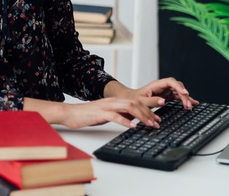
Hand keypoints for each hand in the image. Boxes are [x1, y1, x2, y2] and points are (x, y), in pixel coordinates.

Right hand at [23, 96, 164, 129]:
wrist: (70, 113)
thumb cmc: (87, 115)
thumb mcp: (106, 114)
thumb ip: (118, 114)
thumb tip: (132, 120)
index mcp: (114, 101)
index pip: (135, 101)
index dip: (148, 107)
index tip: (158, 115)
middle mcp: (112, 101)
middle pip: (135, 103)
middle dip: (149, 111)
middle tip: (158, 121)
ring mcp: (106, 106)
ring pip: (128, 107)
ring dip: (141, 116)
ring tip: (150, 124)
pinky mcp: (100, 113)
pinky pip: (115, 116)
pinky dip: (125, 121)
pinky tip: (132, 127)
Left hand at [103, 78, 198, 127]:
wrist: (130, 101)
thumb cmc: (134, 100)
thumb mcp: (141, 101)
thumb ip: (152, 101)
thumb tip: (163, 100)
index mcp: (156, 85)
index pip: (170, 82)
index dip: (178, 87)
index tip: (184, 93)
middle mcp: (162, 86)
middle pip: (177, 86)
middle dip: (184, 94)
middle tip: (187, 105)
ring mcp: (165, 91)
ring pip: (179, 92)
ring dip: (185, 98)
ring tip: (190, 107)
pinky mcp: (167, 96)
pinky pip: (177, 97)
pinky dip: (184, 101)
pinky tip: (191, 104)